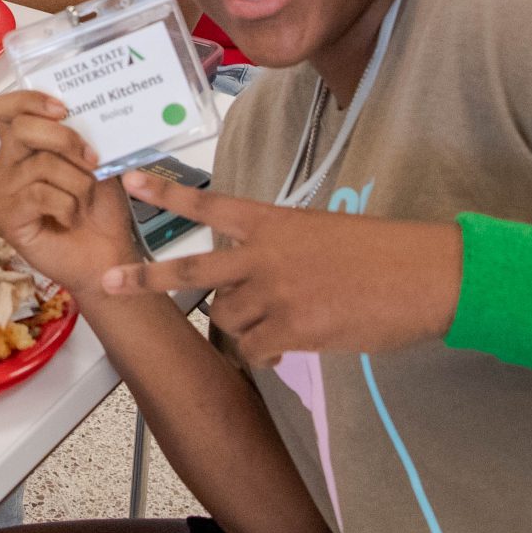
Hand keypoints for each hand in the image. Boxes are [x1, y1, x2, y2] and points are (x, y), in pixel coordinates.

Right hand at [0, 90, 139, 296]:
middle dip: (64, 138)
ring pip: (40, 164)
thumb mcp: (98, 162)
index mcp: (24, 146)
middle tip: (92, 159)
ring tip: (87, 200)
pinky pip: (38, 194)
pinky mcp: (8, 219)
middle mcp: (7, 164)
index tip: (63, 109)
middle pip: (20, 129)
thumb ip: (84, 136)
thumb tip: (86, 113)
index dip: (29, 100)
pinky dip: (67, 204)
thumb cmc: (99, 209)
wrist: (107, 254)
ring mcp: (4, 192)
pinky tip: (71, 217)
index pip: (5, 108)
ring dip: (78, 181)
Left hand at [100, 175, 461, 367]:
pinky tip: (289, 346)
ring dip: (242, 326)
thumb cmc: (381, 252)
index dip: (166, 192)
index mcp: (272, 221)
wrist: (424, 275)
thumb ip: (278, 252)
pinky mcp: (293, 328)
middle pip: (191, 270)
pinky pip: (256, 348)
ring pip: (228, 318)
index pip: (208, 204)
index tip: (130, 180)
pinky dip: (265, 352)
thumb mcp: (321, 233)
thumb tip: (255, 285)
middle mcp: (264, 254)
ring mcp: (275, 293)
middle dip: (146, 278)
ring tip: (278, 323)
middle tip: (107, 282)